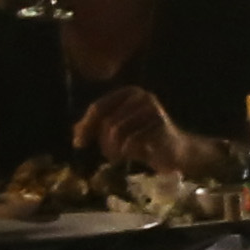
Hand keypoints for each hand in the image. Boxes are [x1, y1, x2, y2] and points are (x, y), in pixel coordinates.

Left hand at [72, 85, 188, 172]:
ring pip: (117, 130)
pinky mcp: (160, 125)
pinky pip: (131, 140)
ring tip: (119, 156)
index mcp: (129, 93)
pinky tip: (130, 156)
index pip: (98, 107)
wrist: (173, 152)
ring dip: (114, 149)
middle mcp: (142, 96)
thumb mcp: (118, 131)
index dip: (86, 126)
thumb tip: (76, 132)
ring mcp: (153, 109)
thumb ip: (98, 127)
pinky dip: (127, 152)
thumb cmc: (143, 140)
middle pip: (107, 120)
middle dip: (103, 141)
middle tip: (108, 155)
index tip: (78, 144)